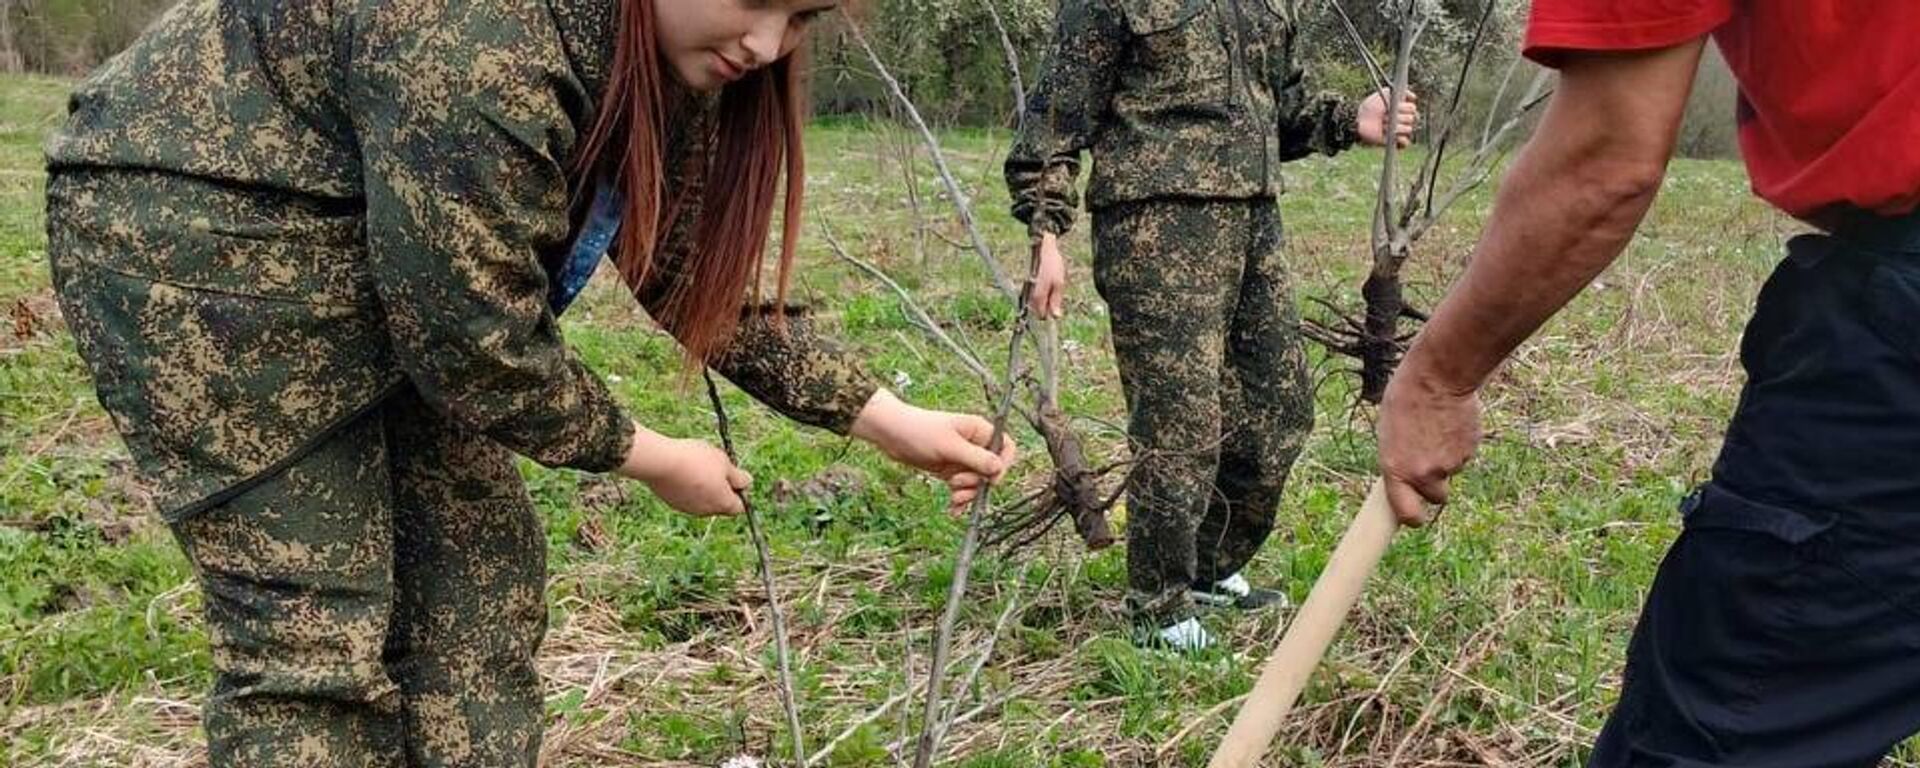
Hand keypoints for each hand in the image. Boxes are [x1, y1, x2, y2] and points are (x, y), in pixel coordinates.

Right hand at [615, 426, 750, 516]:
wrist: (660, 462)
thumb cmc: (696, 460)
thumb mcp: (724, 463)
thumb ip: (738, 476)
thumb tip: (748, 483)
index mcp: (723, 503)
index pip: (739, 507)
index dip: (740, 491)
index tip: (734, 475)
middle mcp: (706, 512)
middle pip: (720, 504)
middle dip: (722, 488)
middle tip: (715, 466)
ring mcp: (687, 508)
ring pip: (703, 500)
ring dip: (704, 486)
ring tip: (697, 465)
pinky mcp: (672, 502)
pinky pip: (687, 496)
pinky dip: (688, 486)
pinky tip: (683, 469)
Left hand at [850, 389, 1017, 510]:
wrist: (891, 434)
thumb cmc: (919, 431)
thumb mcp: (949, 446)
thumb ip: (976, 458)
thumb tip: (999, 469)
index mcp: (979, 431)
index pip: (1006, 448)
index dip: (1002, 465)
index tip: (990, 478)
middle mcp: (974, 445)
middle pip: (991, 470)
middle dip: (978, 482)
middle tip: (958, 483)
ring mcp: (962, 459)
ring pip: (977, 483)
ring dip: (967, 493)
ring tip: (952, 495)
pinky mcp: (950, 471)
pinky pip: (962, 489)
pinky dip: (959, 500)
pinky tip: (953, 510)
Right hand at [1028, 233, 1066, 319]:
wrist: (1044, 251)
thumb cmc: (1053, 266)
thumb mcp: (1059, 284)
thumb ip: (1055, 300)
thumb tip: (1055, 316)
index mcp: (1038, 295)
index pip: (1040, 315)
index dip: (1049, 315)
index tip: (1056, 307)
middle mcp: (1030, 294)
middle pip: (1037, 311)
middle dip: (1047, 308)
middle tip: (1055, 295)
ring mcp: (1029, 290)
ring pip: (1036, 304)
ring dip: (1045, 301)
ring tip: (1052, 288)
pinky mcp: (1029, 285)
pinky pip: (1035, 297)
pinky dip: (1043, 295)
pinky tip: (1048, 286)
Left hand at [1357, 86, 1419, 147]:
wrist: (1360, 121)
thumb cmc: (1370, 107)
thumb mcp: (1383, 94)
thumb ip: (1398, 92)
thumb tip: (1414, 97)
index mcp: (1402, 109)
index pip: (1413, 108)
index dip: (1405, 107)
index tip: (1396, 106)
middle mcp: (1403, 119)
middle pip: (1412, 118)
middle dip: (1399, 117)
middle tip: (1385, 116)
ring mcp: (1400, 130)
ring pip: (1408, 129)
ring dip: (1395, 127)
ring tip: (1383, 125)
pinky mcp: (1395, 141)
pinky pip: (1405, 142)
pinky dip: (1400, 138)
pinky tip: (1391, 134)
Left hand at [1376, 362, 1479, 525]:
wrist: (1438, 377)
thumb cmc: (1405, 399)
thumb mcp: (1389, 434)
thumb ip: (1398, 461)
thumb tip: (1406, 478)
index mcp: (1396, 470)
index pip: (1407, 514)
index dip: (1413, 518)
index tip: (1415, 517)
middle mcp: (1424, 473)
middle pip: (1437, 498)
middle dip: (1436, 486)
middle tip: (1431, 462)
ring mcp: (1450, 464)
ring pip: (1452, 472)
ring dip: (1447, 458)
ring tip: (1437, 429)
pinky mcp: (1469, 450)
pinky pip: (1464, 454)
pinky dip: (1459, 444)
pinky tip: (1451, 423)